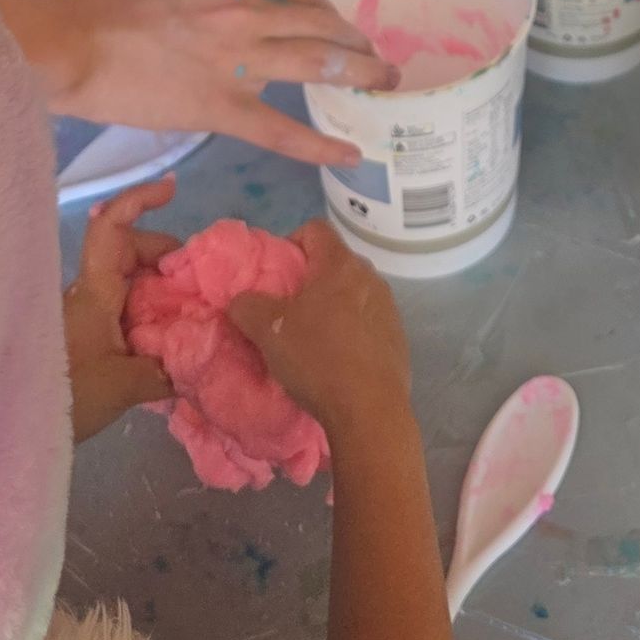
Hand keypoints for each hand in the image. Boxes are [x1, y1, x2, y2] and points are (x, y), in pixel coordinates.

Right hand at [54, 0, 396, 168]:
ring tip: (383, 84)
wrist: (73, 40)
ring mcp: (238, 58)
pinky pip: (283, 129)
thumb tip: (243, 19)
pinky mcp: (222, 106)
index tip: (339, 27)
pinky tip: (347, 153)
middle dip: (355, 41)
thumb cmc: (110, 9)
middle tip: (377, 58)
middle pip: (321, 23)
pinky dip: (319, 144)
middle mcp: (247, 10)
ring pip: (317, 63)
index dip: (327, 12)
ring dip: (358, 72)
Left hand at [63, 176, 178, 440]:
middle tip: (195, 283)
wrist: (20, 427)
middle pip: (128, 249)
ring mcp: (87, 314)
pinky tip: (168, 342)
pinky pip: (123, 309)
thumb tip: (202, 357)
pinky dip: (149, 314)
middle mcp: (90, 293)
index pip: (111, 226)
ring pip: (128, 281)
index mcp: (96, 290)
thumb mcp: (125, 384)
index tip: (172, 190)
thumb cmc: (70, 394)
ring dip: (159, 290)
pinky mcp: (86, 337)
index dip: (139, 199)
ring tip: (189, 317)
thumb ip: (167, 368)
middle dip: (165, 256)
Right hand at [227, 220, 412, 443]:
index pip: (315, 229)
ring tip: (311, 340)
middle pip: (334, 263)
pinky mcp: (397, 338)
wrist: (370, 410)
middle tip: (287, 310)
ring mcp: (388, 308)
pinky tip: (337, 362)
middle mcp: (370, 277)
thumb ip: (248, 306)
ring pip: (353, 294)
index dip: (291, 242)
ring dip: (331, 308)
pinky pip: (368, 323)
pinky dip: (351, 332)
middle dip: (309, 281)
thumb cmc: (318, 359)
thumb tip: (242, 300)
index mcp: (341, 264)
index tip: (277, 274)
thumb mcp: (269, 331)